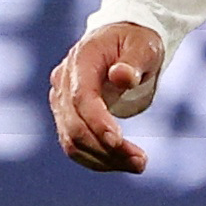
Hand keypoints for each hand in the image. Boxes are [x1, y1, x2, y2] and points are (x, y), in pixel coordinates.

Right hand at [50, 20, 166, 173]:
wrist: (120, 41)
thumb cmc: (136, 42)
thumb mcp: (143, 45)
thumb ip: (133, 61)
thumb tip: (122, 77)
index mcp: (81, 60)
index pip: (82, 98)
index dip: (97, 122)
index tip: (118, 142)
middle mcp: (63, 81)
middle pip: (75, 125)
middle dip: (106, 148)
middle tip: (142, 163)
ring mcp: (61, 100)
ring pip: (72, 140)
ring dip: (103, 159)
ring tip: (138, 165)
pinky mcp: (67, 115)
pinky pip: (74, 143)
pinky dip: (96, 158)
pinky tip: (121, 163)